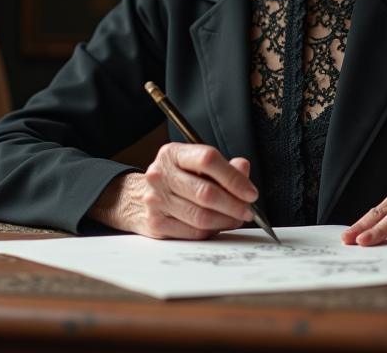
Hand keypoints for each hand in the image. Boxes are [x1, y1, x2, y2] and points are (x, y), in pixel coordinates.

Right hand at [88, 143, 258, 239]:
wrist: (136, 198)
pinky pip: (193, 231)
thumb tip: (244, 169)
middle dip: (234, 204)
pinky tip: (218, 225)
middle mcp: (160, 174)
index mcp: (173, 153)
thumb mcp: (196, 165)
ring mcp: (156, 199)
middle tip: (248, 210)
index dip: (233, 178)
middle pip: (206, 192)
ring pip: (201, 215)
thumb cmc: (175, 180)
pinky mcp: (156, 222)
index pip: (207, 159)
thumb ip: (223, 166)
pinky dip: (211, 231)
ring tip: (236, 219)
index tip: (250, 192)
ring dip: (225, 220)